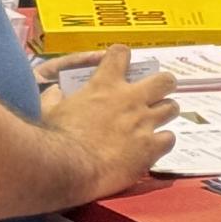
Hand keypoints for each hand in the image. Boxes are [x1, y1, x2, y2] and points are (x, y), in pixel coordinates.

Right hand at [42, 45, 178, 199]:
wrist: (70, 167)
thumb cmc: (56, 138)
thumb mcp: (49, 111)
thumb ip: (53, 98)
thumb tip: (53, 91)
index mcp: (104, 84)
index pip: (121, 54)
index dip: (122, 57)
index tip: (121, 63)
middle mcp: (130, 98)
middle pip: (164, 80)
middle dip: (163, 84)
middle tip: (155, 94)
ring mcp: (144, 122)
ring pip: (172, 108)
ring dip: (165, 113)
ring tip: (156, 122)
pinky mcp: (150, 147)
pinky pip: (169, 139)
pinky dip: (163, 142)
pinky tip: (153, 148)